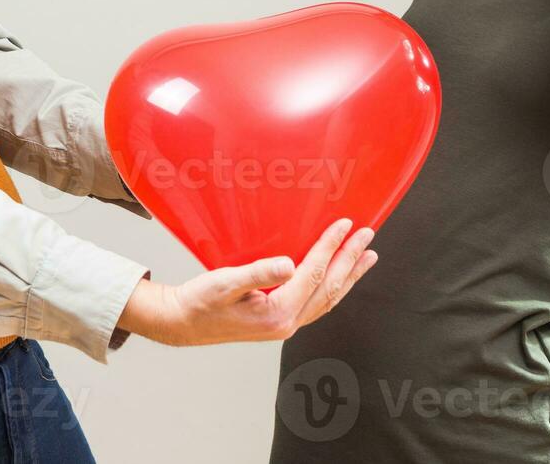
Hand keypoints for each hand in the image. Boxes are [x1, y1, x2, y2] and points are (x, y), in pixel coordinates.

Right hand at [116, 218, 376, 346]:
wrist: (182, 323)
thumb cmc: (199, 302)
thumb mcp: (225, 283)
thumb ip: (259, 273)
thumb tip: (289, 265)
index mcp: (277, 313)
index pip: (314, 273)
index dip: (330, 246)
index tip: (344, 224)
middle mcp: (287, 323)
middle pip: (329, 287)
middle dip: (350, 259)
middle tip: (368, 236)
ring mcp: (285, 325)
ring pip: (327, 298)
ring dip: (349, 275)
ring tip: (367, 257)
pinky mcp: (279, 321)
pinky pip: (316, 303)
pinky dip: (333, 287)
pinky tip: (338, 278)